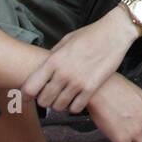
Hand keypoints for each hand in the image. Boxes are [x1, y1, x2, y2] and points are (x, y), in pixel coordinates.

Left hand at [21, 10, 138, 114]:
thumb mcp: (66, 40)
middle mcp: (63, 73)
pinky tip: (77, 99)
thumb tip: (45, 67)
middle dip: (45, 100)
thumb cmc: (91, 34)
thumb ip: (54, 56)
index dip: (27, 95)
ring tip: (64, 97)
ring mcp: (78, 82)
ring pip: (59, 107)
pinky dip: (74, 106)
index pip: (30, 87)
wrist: (115, 33)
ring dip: (60, 104)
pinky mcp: (91, 88)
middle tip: (51, 96)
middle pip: (43, 101)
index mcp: (54, 60)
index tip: (29, 96)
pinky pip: (76, 108)